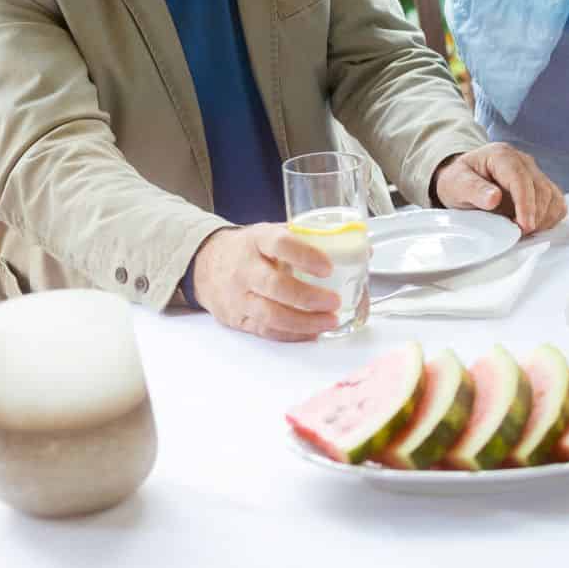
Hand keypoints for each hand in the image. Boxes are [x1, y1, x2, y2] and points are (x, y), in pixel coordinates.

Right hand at [189, 224, 342, 342]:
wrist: (204, 264)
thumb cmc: (250, 248)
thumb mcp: (273, 233)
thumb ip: (312, 240)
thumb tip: (364, 251)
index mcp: (257, 240)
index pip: (280, 244)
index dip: (305, 256)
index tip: (328, 267)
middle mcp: (245, 268)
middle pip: (275, 286)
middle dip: (308, 297)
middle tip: (335, 301)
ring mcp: (238, 296)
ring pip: (269, 314)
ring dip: (304, 322)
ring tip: (330, 321)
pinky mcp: (236, 318)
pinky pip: (265, 330)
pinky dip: (291, 334)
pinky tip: (312, 332)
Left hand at [432, 144, 565, 233]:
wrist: (463, 180)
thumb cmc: (459, 181)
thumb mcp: (456, 184)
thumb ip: (474, 190)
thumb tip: (494, 198)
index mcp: (502, 155)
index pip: (521, 179)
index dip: (526, 204)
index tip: (524, 226)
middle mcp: (523, 161)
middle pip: (541, 189)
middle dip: (534, 216)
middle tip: (518, 234)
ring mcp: (535, 172)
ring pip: (553, 196)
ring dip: (543, 218)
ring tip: (523, 231)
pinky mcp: (542, 185)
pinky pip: (557, 202)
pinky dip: (550, 217)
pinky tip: (534, 226)